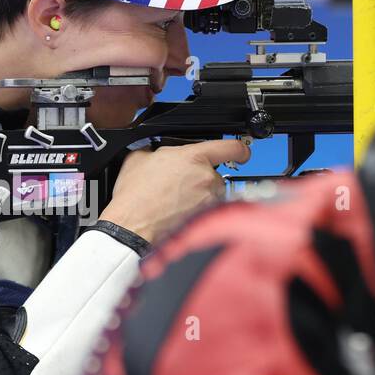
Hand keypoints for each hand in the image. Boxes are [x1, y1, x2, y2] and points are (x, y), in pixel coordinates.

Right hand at [98, 137, 250, 243]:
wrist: (133, 227)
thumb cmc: (135, 198)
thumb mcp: (138, 158)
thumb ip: (158, 150)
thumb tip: (161, 152)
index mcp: (193, 158)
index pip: (231, 147)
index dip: (240, 149)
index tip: (241, 153)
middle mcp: (207, 178)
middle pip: (215, 173)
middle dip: (200, 178)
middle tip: (179, 184)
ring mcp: (209, 200)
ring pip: (212, 193)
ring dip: (199, 195)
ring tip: (174, 200)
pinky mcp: (206, 218)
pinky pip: (207, 209)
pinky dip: (196, 210)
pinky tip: (176, 212)